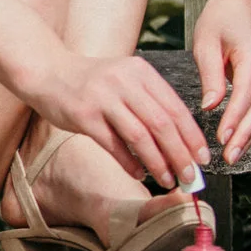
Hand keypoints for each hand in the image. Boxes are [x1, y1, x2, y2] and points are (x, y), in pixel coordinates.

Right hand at [27, 51, 211, 189]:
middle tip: (190, 176)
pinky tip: (138, 174)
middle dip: (180, 154)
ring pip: (140, 136)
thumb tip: (180, 141)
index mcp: (140, 71)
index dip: (192, 136)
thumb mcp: (124, 79)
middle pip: (162, 124)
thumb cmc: (90, 81)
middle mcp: (123, 81)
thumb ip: (149, 102)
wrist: (47, 71)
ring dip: (158, 162)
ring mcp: (102, 98)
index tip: (202, 158)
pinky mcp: (83, 115)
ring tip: (168, 179)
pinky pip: (112, 144)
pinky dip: (129, 162)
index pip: (176, 108)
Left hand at [192, 0, 250, 164]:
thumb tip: (210, 107)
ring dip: (250, 135)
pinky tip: (239, 141)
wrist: (239, 5)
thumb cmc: (218, 20)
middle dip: (244, 134)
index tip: (222, 138)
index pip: (245, 94)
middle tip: (229, 157)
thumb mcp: (206, 43)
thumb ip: (210, 75)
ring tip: (233, 155)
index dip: (235, 118)